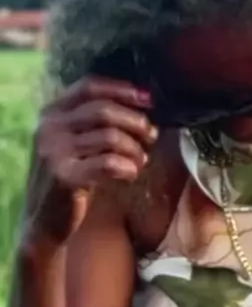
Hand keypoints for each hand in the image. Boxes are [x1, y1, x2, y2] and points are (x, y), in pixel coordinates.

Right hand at [24, 77, 157, 245]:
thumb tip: (143, 103)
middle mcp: (49, 127)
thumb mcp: (75, 141)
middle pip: (104, 111)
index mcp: (52, 112)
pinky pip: (109, 163)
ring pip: (111, 137)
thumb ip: (96, 121)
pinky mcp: (64, 177)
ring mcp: (53, 151)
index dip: (121, 89)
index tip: (147, 99)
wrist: (45, 219)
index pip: (89, 87)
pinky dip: (128, 167)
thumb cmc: (71, 175)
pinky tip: (131, 174)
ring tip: (141, 160)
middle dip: (135, 122)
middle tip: (151, 136)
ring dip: (135, 149)